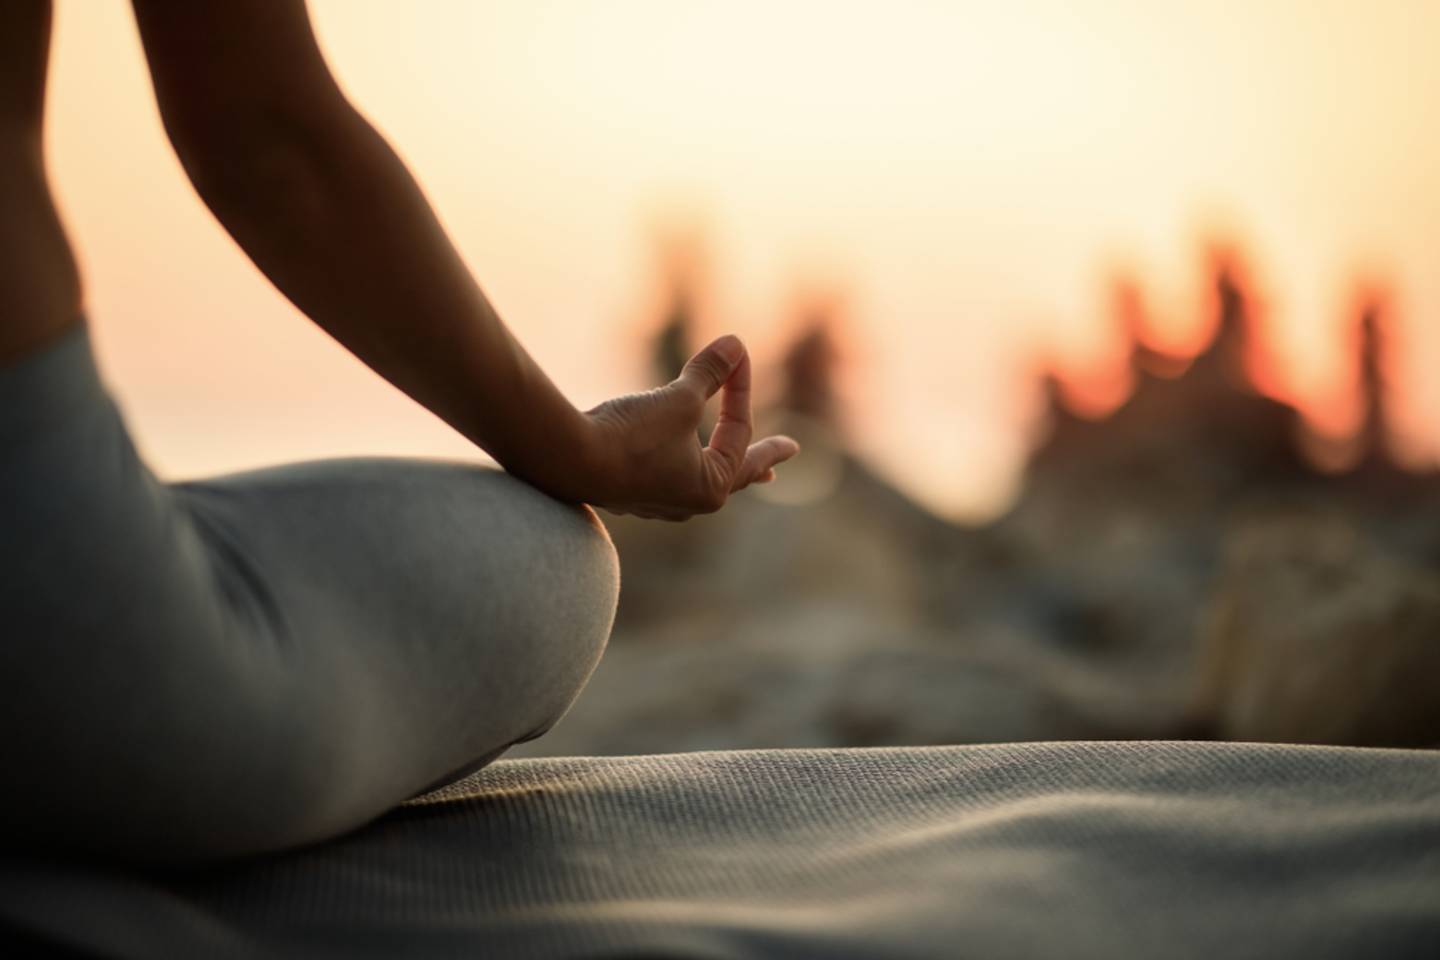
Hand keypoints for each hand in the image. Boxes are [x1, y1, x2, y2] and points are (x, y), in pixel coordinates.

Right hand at [580, 335, 799, 519]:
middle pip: (734, 474)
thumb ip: (710, 372)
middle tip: (784, 457)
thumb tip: (735, 343)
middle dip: (759, 461)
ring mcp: (656, 501)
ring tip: (726, 465)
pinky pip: (666, 478)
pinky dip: (679, 466)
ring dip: (716, 465)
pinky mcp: (627, 492)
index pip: (738, 431)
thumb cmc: (632, 434)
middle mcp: (688, 502)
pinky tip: (674, 466)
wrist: (569, 459)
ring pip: (697, 479)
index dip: (740, 388)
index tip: (736, 354)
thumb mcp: (679, 398)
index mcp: (712, 487)